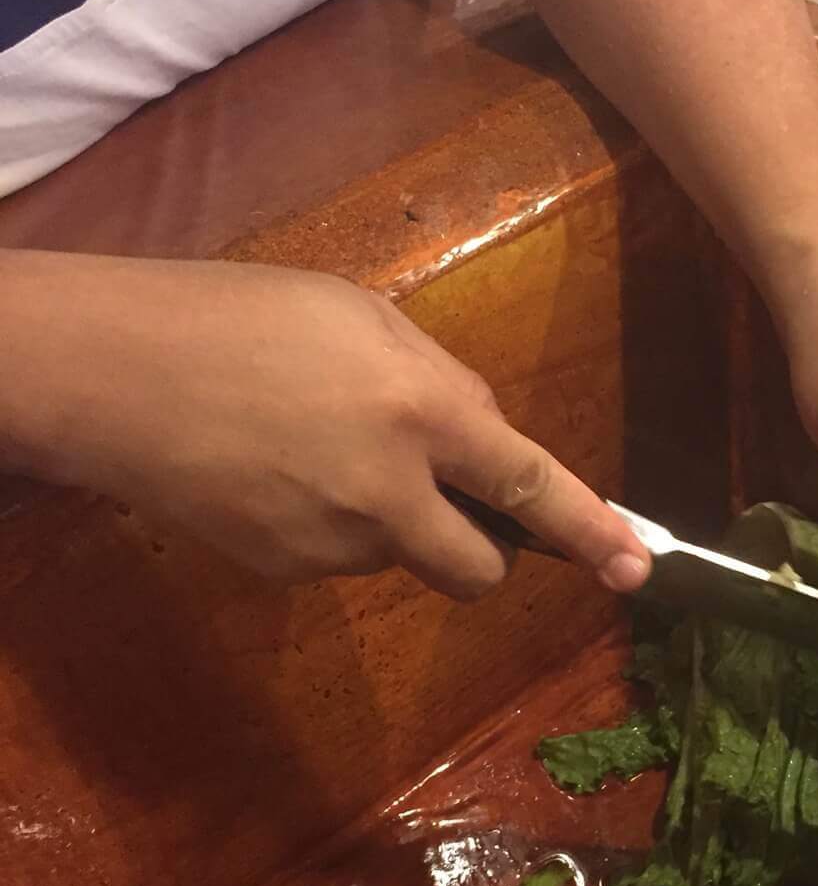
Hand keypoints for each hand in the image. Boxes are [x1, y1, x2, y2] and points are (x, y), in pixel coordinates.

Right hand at [0, 252, 649, 599]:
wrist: (112, 374)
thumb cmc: (239, 315)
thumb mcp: (359, 315)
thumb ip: (438, 377)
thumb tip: (481, 433)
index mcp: (421, 410)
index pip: (531, 485)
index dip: (592, 532)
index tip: (638, 570)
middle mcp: (390, 493)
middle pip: (479, 569)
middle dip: (484, 550)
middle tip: (445, 498)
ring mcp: (333, 544)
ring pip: (401, 556)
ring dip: (391, 521)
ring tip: (317, 447)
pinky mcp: (283, 571)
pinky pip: (339, 559)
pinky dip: (331, 527)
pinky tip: (277, 473)